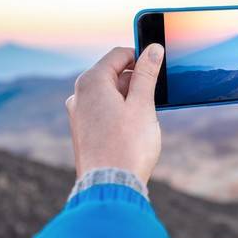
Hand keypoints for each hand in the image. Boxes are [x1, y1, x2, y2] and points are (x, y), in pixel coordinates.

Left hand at [65, 44, 163, 184]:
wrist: (109, 187)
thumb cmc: (127, 146)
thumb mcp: (142, 105)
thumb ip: (147, 74)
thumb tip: (152, 50)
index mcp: (91, 82)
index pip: (118, 55)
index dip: (141, 56)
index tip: (158, 64)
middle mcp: (79, 95)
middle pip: (112, 74)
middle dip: (136, 80)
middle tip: (156, 96)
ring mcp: (78, 115)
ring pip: (108, 94)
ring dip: (129, 98)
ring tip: (146, 117)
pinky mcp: (82, 132)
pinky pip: (103, 111)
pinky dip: (120, 112)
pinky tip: (133, 130)